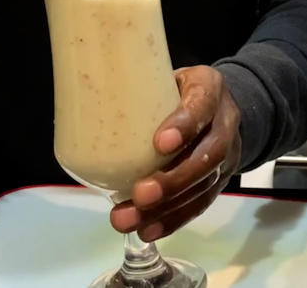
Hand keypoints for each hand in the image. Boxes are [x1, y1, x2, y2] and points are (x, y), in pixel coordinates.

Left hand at [110, 66, 241, 241]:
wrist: (216, 103)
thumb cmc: (175, 88)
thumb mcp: (160, 75)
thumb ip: (136, 89)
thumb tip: (80, 108)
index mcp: (209, 87)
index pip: (203, 104)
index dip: (185, 125)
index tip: (160, 143)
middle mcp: (224, 122)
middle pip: (208, 155)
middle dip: (173, 179)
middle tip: (140, 194)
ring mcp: (226, 154)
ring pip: (204, 185)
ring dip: (168, 208)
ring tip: (132, 220)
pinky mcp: (219, 180)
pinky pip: (200, 204)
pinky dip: (173, 220)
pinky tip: (148, 230)